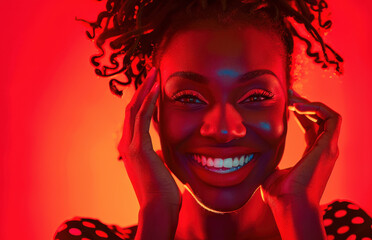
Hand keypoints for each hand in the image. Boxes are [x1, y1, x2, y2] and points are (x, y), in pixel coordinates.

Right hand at [118, 67, 180, 207]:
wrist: (158, 208)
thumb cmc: (161, 191)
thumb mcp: (158, 166)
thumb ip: (156, 154)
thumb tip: (161, 150)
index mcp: (130, 148)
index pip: (134, 117)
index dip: (143, 99)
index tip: (154, 85)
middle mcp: (126, 144)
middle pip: (131, 108)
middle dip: (142, 89)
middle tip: (153, 72)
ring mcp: (130, 145)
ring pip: (134, 108)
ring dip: (145, 88)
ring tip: (154, 72)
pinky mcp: (138, 147)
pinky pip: (142, 117)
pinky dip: (148, 100)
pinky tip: (156, 88)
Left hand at [261, 89, 341, 206]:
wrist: (290, 205)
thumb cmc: (280, 195)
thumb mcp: (272, 171)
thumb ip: (270, 159)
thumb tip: (256, 152)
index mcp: (312, 156)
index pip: (311, 128)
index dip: (300, 114)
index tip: (286, 104)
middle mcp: (324, 151)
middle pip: (320, 119)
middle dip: (305, 104)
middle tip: (289, 94)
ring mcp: (329, 149)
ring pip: (329, 116)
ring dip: (311, 104)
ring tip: (293, 100)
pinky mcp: (329, 146)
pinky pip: (332, 118)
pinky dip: (318, 108)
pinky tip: (299, 106)